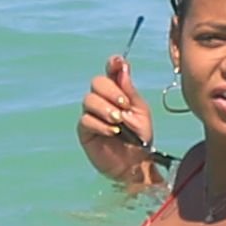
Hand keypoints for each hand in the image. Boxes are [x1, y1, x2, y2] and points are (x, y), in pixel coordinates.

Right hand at [77, 55, 155, 182]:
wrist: (137, 163)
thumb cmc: (141, 138)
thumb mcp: (141, 112)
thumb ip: (130, 91)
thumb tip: (122, 68)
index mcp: (118, 92)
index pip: (111, 72)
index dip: (113, 64)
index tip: (118, 62)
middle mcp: (103, 100)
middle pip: (97, 82)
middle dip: (111, 92)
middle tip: (124, 106)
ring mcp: (92, 114)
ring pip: (89, 100)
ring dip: (106, 109)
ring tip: (119, 122)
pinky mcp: (85, 130)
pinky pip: (86, 119)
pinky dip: (101, 124)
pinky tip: (113, 132)